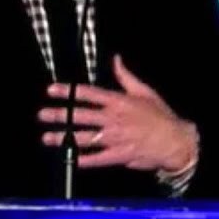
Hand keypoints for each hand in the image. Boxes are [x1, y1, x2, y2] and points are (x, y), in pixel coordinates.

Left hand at [39, 54, 198, 173]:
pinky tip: (70, 160)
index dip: (68, 91)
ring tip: (47, 138)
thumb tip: (116, 59)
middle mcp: (114, 119)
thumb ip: (125, 76)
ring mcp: (115, 138)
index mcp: (119, 102)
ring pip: (84, 138)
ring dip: (64, 138)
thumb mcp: (144, 91)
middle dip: (59, 115)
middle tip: (42, 115)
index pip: (88, 94)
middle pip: (80, 116)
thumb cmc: (160, 115)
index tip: (52, 90)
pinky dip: (83, 159)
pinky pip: (97, 158)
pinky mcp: (120, 155)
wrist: (176, 140)